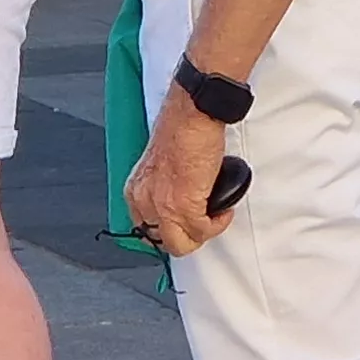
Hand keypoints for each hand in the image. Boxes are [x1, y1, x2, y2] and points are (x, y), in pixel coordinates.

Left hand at [123, 103, 235, 256]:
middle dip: (187, 239)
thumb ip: (163, 186)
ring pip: (181, 245)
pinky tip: (223, 212)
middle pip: (163, 242)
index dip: (168, 232)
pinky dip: (217, 224)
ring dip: (203, 235)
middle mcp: (144, 200)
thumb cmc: (180, 128)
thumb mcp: (161, 164)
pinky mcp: (185, 206)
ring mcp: (163, 206)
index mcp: (136, 189)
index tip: (183, 227)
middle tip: (203, 226)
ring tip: (214, 219)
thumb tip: (181, 197)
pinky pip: (202, 231)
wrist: (193, 114)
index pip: (145, 229)